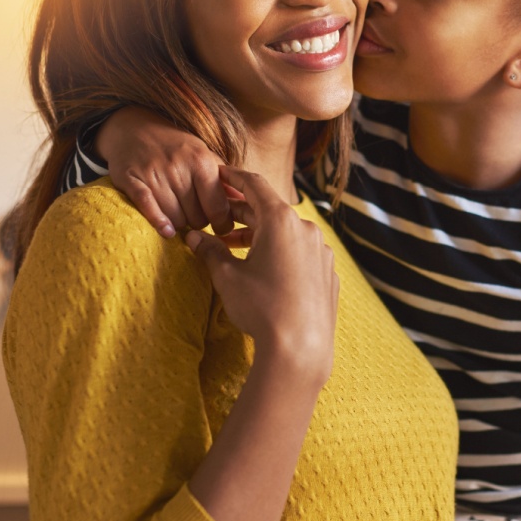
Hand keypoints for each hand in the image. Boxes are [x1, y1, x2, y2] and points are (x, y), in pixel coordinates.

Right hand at [99, 107, 233, 237]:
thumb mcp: (204, 155)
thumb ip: (225, 180)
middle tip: (196, 217)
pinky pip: (148, 208)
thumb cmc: (176, 147)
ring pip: (175, 218)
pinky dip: (158, 222)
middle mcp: (178, 167)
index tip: (222, 228)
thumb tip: (245, 202)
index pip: (218, 206)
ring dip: (179, 223)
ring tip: (180, 215)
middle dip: (199, 223)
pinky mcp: (131, 180)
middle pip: (196, 217)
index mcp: (201, 161)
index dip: (222, 223)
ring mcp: (154, 174)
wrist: (135, 128)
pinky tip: (166, 230)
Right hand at [185, 167, 337, 382]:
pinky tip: (264, 269)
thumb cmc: (261, 307)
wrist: (300, 347)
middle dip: (242, 214)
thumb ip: (210, 251)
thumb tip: (193, 238)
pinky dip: (281, 254)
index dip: (235, 178)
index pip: (254, 186)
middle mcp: (306, 229)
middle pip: (270, 211)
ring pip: (287, 234)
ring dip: (261, 235)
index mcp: (281, 221)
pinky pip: (301, 254)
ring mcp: (321, 251)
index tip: (221, 173)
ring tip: (233, 247)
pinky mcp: (328, 273)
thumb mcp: (228, 277)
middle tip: (218, 217)